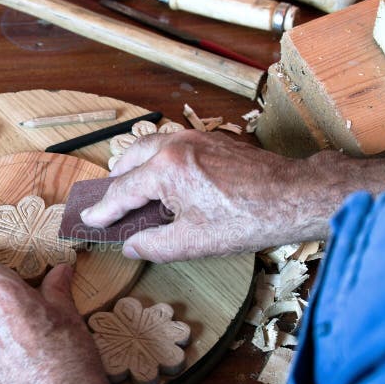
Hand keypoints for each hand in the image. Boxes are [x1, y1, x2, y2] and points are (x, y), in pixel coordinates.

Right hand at [81, 130, 384, 262]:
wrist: (294, 196)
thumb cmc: (248, 219)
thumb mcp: (194, 242)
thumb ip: (155, 244)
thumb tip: (131, 245)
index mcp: (165, 170)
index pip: (122, 191)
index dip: (104, 210)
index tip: (90, 220)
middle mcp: (175, 146)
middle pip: (130, 159)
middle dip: (118, 183)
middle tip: (111, 206)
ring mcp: (194, 138)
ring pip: (150, 146)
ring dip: (137, 167)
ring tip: (134, 191)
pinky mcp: (211, 139)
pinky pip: (171, 143)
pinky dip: (158, 159)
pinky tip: (167, 179)